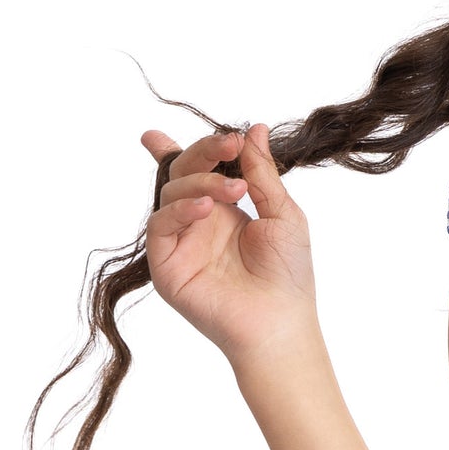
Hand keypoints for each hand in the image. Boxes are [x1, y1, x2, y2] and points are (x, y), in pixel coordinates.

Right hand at [140, 122, 315, 362]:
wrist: (280, 320)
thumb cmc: (288, 274)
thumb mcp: (282, 213)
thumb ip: (262, 172)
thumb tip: (253, 129)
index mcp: (225, 209)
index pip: (200, 169)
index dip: (195, 146)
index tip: (222, 134)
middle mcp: (198, 222)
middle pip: (183, 172)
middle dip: (204, 153)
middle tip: (229, 144)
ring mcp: (180, 242)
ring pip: (171, 192)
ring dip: (201, 182)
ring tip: (235, 190)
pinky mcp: (165, 264)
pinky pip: (160, 225)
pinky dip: (180, 209)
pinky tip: (207, 209)